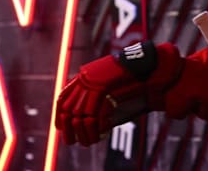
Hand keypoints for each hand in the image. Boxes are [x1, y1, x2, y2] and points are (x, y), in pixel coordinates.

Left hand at [55, 41, 183, 145]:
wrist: (147, 66)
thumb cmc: (132, 78)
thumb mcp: (110, 85)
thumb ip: (97, 97)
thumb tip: (88, 119)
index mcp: (85, 75)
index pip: (63, 97)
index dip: (60, 114)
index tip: (60, 127)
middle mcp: (86, 76)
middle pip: (68, 106)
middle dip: (69, 127)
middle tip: (72, 141)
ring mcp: (94, 80)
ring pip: (81, 111)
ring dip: (85, 130)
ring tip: (90, 140)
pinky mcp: (105, 85)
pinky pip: (96, 111)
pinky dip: (98, 125)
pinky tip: (102, 132)